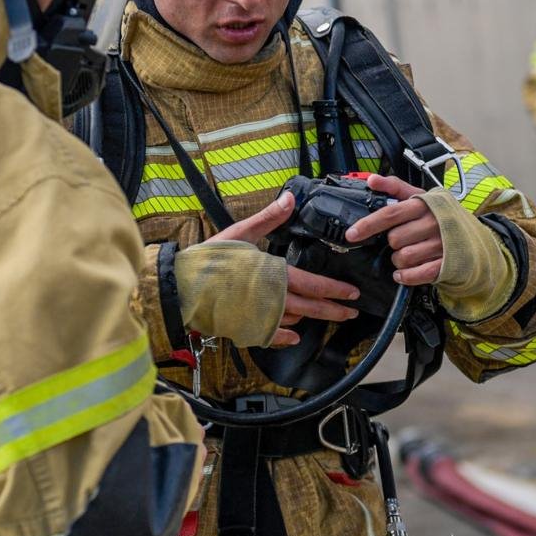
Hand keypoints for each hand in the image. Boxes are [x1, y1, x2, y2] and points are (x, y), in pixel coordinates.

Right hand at [206, 192, 357, 341]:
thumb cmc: (210, 258)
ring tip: (326, 317)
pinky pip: (271, 335)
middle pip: (310, 308)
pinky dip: (285, 337)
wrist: (182, 286)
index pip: (314, 285)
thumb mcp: (241, 232)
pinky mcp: (246, 326)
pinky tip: (295, 337)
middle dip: (334, 310)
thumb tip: (290, 198)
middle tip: (351, 312)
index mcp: (273, 275)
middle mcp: (271, 299)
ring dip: (311, 319)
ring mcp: (259, 316)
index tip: (353, 293)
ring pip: (293, 320)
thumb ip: (269, 218)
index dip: (335, 290)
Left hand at [343, 173, 444, 285]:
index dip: (369, 224)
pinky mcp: (447, 263)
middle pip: (395, 239)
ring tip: (407, 255)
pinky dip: (406, 276)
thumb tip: (371, 180)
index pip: (391, 212)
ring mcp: (442, 244)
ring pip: (403, 257)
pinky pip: (418, 274)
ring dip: (398, 260)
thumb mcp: (422, 197)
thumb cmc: (441, 216)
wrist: (475, 239)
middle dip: (391, 244)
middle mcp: (434, 222)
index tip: (351, 234)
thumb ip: (396, 187)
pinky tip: (404, 273)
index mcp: (425, 204)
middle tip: (400, 242)